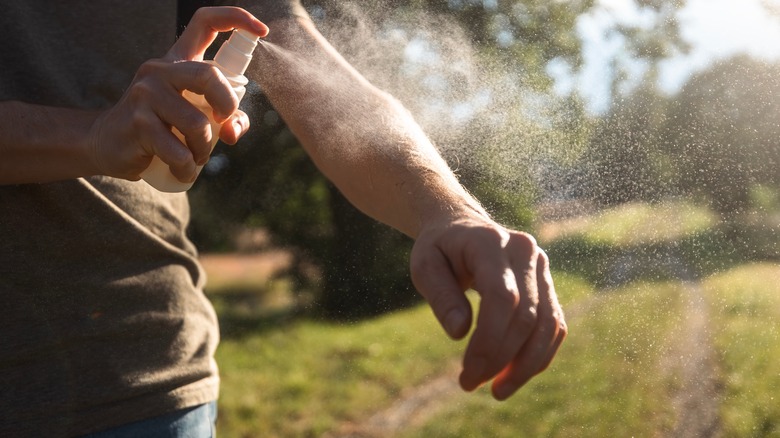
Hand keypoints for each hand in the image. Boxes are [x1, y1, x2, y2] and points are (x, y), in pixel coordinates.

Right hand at [87, 7, 267, 181]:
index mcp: (178, 60)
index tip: (261, 30)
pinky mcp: (137, 122)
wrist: (108, 144)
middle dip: (227, 105)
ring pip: (197, 123)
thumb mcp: (195, 116)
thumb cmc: (160, 128)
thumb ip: (226, 118)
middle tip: (223, 125)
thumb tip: (233, 131)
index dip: (236, 18)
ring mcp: (145, 93)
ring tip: (196, 157)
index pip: (206, 22)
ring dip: (204, 150)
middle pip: (209, 75)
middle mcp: (160, 70)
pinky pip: (178, 151)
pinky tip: (182, 170)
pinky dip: (187, 168)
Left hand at [410, 215, 566, 399]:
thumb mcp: (425, 266)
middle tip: (469, 384)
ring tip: (497, 391)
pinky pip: (554, 325)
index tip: (467, 373)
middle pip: (526, 315)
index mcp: (491, 242)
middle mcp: (525, 251)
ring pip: (548, 324)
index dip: (489, 341)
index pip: (503, 297)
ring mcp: (542, 267)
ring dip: (526, 365)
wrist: (461, 226)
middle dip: (501, 358)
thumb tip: (460, 333)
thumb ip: (441, 296)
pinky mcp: (548, 284)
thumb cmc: (439, 249)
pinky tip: (513, 375)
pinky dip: (538, 355)